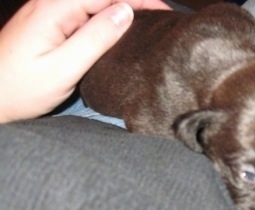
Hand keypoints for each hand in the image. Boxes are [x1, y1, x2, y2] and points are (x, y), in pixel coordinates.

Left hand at [0, 0, 169, 122]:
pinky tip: (120, 30)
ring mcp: (49, 12)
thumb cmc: (20, 88)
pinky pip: (85, 14)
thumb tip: (126, 12)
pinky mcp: (50, 24)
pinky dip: (107, 19)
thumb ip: (96, 38)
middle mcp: (52, 3)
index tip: (165, 11)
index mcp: (55, 7)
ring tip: (148, 23)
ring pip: (95, 4)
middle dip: (135, 2)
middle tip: (161, 18)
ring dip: (122, 9)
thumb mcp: (63, 68)